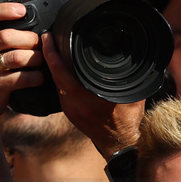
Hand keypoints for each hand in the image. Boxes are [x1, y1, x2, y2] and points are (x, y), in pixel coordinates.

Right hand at [0, 2, 44, 128]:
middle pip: (7, 36)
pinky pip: (22, 78)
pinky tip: (38, 78)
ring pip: (17, 57)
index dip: (5, 9)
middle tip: (40, 45)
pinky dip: (36, 77)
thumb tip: (33, 24)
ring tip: (40, 62)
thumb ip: (2, 37)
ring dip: (36, 58)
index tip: (22, 10)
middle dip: (30, 39)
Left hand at [41, 33, 143, 157]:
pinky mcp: (69, 113)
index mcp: (89, 98)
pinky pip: (60, 91)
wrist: (120, 143)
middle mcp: (76, 104)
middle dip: (47, 55)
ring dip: (52, 67)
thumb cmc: (128, 120)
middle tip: (45, 39)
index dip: (52, 53)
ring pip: (55, 83)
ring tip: (51, 51)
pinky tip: (61, 71)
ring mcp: (70, 109)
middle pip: (54, 75)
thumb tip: (136, 59)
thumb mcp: (131, 95)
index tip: (48, 38)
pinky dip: (59, 79)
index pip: (62, 72)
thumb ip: (129, 77)